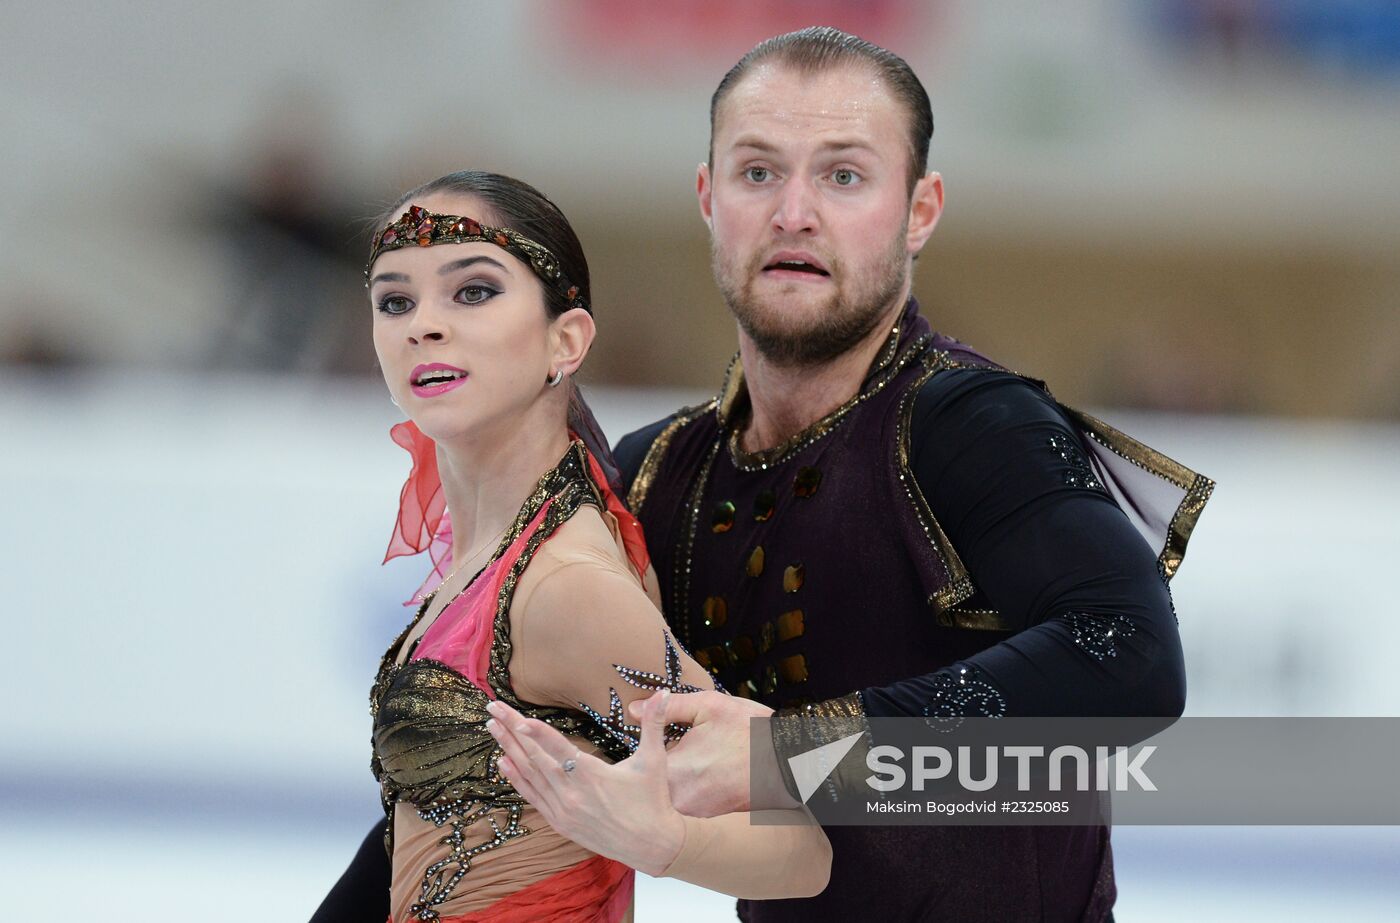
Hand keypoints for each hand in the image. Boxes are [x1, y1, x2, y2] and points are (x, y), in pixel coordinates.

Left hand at [485, 694, 686, 876]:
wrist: (652, 845)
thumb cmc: (653, 801)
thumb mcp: (653, 760)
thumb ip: (653, 723)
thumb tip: (663, 693)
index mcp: (592, 775)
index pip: (559, 748)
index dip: (537, 732)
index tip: (516, 718)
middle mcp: (572, 793)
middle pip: (535, 757)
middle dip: (512, 731)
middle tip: (493, 710)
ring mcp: (563, 810)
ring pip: (530, 775)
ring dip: (509, 749)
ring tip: (493, 728)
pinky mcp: (560, 822)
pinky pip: (533, 796)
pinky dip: (516, 778)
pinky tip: (502, 762)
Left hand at [632, 691, 797, 815]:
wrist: (789, 761)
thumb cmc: (750, 729)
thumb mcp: (709, 705)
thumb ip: (667, 708)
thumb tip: (633, 710)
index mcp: (672, 769)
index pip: (636, 768)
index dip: (639, 756)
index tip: (649, 748)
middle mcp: (679, 799)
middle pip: (647, 789)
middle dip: (650, 775)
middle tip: (669, 759)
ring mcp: (695, 815)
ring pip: (665, 802)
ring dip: (667, 789)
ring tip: (691, 770)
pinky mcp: (709, 823)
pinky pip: (685, 812)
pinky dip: (687, 799)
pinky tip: (704, 782)